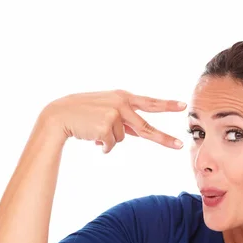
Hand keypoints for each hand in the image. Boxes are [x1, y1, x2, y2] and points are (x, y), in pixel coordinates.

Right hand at [40, 89, 186, 152]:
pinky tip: (89, 135)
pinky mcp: (106, 127)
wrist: (60, 115)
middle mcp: (121, 104)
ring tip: (93, 129)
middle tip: (179, 146)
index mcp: (123, 97)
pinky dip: (101, 145)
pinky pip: (110, 145)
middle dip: (163, 139)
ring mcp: (114, 115)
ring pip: (121, 139)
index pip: (149, 102)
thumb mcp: (107, 109)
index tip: (183, 106)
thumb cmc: (83, 113)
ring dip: (108, 139)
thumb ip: (124, 119)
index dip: (167, 105)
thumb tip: (138, 133)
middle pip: (146, 127)